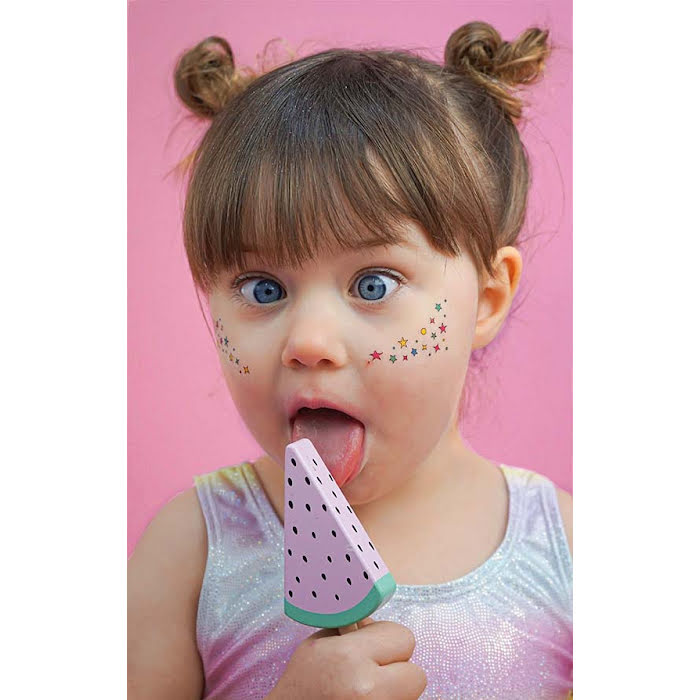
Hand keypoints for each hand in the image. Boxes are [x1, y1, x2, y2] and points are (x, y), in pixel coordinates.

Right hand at [269, 617, 426, 698]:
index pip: (402, 637)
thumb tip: (377, 625)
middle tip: (373, 672)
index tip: (374, 646)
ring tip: (364, 689)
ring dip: (394, 689)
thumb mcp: (319, 644)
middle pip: (416, 674)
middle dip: (398, 670)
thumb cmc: (301, 686)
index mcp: (350, 657)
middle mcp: (368, 689)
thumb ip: (352, 630)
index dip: (389, 639)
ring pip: (411, 695)